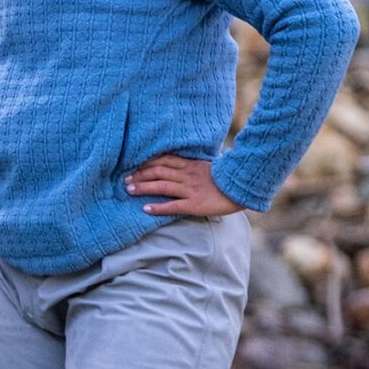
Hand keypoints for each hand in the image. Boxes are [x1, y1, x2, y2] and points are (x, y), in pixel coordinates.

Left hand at [124, 154, 243, 217]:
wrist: (242, 189)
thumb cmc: (226, 179)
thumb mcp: (207, 167)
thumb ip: (192, 165)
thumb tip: (177, 164)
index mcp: (191, 166)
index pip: (164, 160)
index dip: (147, 162)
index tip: (133, 165)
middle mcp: (187, 176)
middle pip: (158, 172)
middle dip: (140, 175)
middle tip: (126, 179)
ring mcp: (190, 190)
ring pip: (162, 186)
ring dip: (144, 188)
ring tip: (129, 190)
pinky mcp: (195, 204)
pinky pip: (173, 206)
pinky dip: (159, 207)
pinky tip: (146, 209)